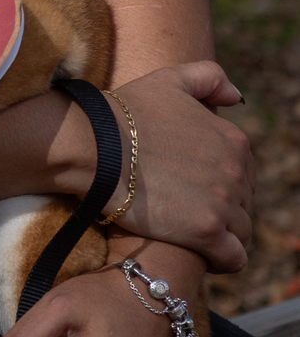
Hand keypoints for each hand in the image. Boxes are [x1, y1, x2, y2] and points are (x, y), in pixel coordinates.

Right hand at [100, 61, 251, 272]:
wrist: (93, 144)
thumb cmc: (125, 112)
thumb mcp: (168, 80)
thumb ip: (209, 77)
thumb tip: (237, 97)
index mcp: (233, 139)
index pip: (243, 173)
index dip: (218, 181)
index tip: (190, 185)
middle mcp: (235, 170)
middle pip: (243, 202)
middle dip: (220, 207)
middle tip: (183, 207)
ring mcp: (223, 201)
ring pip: (240, 231)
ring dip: (220, 234)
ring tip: (186, 230)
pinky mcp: (206, 231)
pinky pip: (234, 258)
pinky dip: (222, 258)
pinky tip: (199, 251)